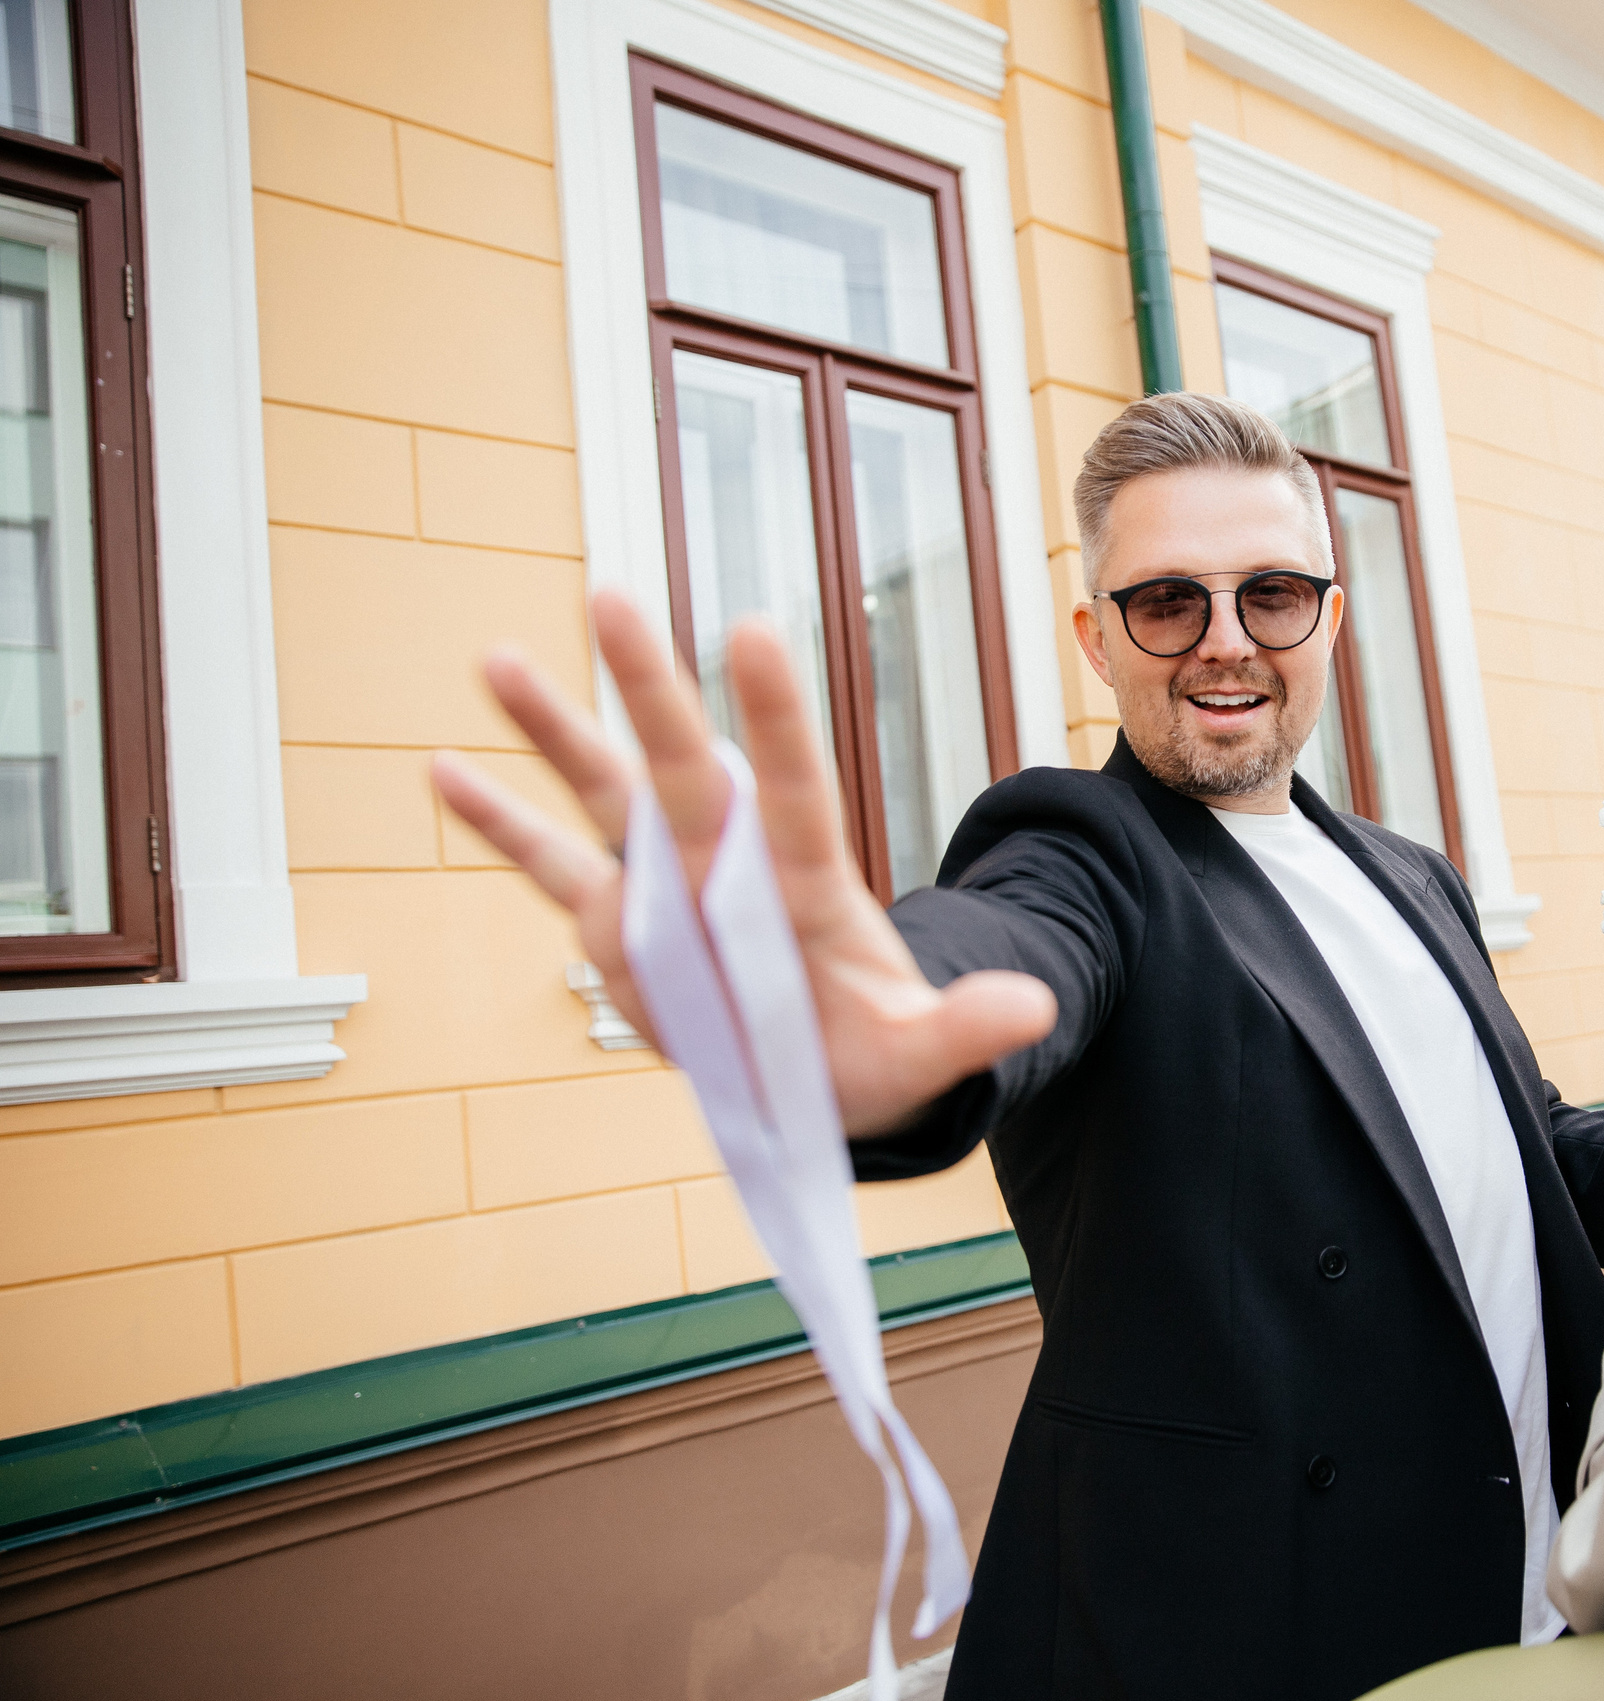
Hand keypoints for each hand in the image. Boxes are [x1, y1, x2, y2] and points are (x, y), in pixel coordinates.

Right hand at [431, 591, 1057, 1136]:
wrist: (829, 1079)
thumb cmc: (874, 1059)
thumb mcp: (924, 1054)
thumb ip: (968, 1029)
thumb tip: (1036, 1010)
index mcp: (807, 891)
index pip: (792, 794)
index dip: (772, 721)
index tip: (754, 632)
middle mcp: (732, 870)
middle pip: (682, 774)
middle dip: (646, 693)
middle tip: (609, 595)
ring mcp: (672, 891)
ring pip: (606, 798)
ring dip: (555, 734)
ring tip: (495, 659)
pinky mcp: (626, 929)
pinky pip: (555, 871)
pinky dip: (503, 826)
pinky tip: (443, 769)